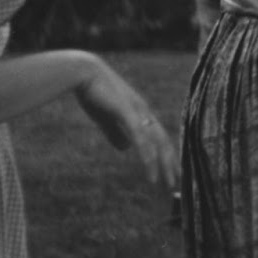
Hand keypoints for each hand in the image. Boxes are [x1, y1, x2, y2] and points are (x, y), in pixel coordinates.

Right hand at [74, 60, 178, 187]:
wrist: (83, 73)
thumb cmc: (94, 94)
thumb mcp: (107, 118)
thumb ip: (116, 133)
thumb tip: (126, 149)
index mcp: (141, 114)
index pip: (160, 139)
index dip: (166, 156)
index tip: (171, 173)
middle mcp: (144, 113)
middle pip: (164, 142)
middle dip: (170, 164)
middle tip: (174, 184)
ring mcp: (137, 111)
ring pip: (156, 142)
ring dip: (162, 163)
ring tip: (165, 182)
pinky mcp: (126, 111)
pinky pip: (140, 135)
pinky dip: (147, 150)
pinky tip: (150, 164)